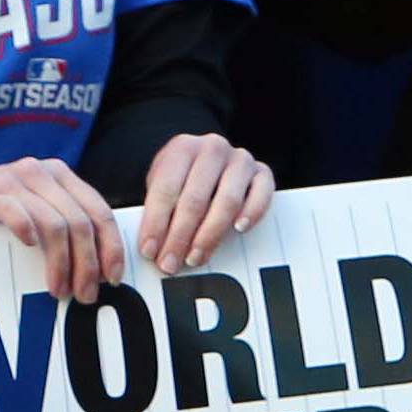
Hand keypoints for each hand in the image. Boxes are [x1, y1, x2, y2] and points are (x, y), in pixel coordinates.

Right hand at [0, 156, 124, 302]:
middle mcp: (41, 173)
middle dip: (87, 264)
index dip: (111, 247)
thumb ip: (69, 223)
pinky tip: (30, 249)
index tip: (112, 279)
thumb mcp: (42, 208)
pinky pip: (15, 213)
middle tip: (85, 295)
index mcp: (61, 176)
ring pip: (53, 224)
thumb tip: (103, 269)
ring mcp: (14, 181)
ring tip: (58, 289)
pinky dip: (27, 231)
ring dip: (61, 263)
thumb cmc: (6, 210)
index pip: (99, 211)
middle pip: (79, 222)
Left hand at [136, 133, 272, 274]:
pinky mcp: (263, 172)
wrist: (209, 158)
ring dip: (210, 235)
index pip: (165, 188)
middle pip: (195, 199)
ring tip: (196, 257)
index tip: (148, 250)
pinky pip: (262, 195)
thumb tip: (150, 247)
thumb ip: (156, 209)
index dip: (155, 222)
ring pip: (227, 201)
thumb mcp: (163, 184)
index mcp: (182, 148)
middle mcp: (212, 149)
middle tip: (170, 263)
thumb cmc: (183, 177)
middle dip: (180, 236)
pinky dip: (251, 213)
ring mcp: (240, 160)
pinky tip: (239, 229)